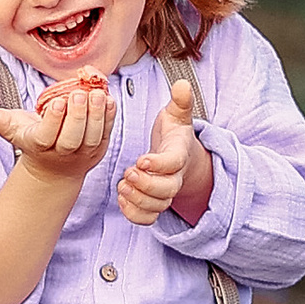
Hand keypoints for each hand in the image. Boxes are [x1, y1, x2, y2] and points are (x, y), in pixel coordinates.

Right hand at [0, 73, 114, 189]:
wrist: (54, 168)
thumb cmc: (31, 139)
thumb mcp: (10, 128)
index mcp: (39, 146)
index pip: (47, 135)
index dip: (54, 119)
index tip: (59, 100)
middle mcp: (62, 153)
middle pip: (72, 139)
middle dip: (78, 116)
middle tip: (80, 93)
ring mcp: (83, 154)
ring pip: (93, 137)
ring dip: (97, 115)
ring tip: (97, 92)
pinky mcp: (99, 150)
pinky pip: (106, 134)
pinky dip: (109, 118)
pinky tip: (108, 99)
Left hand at [115, 75, 207, 225]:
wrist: (178, 156)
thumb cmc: (174, 134)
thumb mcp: (177, 115)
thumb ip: (180, 101)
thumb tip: (183, 84)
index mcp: (178, 154)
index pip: (173, 163)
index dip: (159, 164)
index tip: (142, 159)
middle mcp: (174, 177)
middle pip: (166, 190)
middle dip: (145, 185)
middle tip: (128, 173)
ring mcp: (165, 193)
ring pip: (157, 207)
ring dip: (138, 200)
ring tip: (123, 185)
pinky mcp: (154, 204)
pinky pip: (148, 219)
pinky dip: (134, 214)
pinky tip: (122, 198)